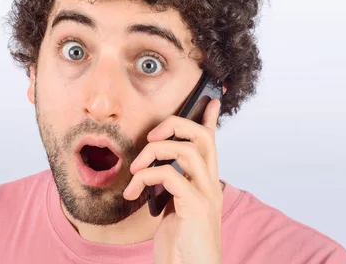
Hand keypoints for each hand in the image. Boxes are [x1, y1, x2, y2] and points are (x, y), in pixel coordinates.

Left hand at [123, 98, 222, 263]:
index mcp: (205, 183)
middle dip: (175, 125)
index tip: (210, 100)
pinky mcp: (196, 207)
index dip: (210, 119)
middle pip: (202, 137)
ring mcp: (206, 195)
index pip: (212, 143)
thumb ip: (172, 188)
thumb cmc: (181, 245)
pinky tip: (134, 192)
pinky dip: (147, 177)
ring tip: (135, 169)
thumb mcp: (174, 209)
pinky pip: (171, 176)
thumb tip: (156, 170)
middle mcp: (211, 185)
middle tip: (151, 135)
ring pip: (186, 151)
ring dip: (154, 153)